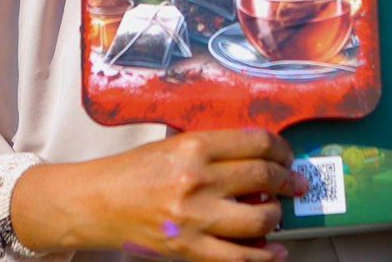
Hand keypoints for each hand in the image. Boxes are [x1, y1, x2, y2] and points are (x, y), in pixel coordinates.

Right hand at [11, 128, 303, 260]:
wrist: (95, 202)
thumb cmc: (134, 171)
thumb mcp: (176, 145)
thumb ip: (216, 150)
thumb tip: (260, 159)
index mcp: (195, 146)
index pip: (256, 142)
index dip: (281, 148)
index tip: (287, 155)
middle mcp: (198, 179)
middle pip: (263, 176)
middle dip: (288, 180)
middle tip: (295, 183)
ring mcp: (195, 217)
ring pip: (259, 217)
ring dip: (277, 216)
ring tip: (278, 213)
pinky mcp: (189, 248)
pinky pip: (239, 256)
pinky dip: (264, 255)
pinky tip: (275, 251)